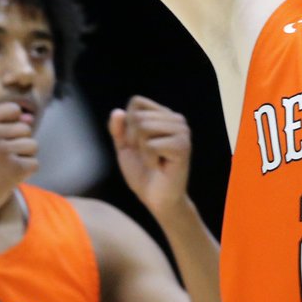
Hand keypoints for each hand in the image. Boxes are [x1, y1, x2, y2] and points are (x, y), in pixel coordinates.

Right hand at [0, 102, 39, 224]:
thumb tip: (24, 114)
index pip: (14, 110)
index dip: (14, 125)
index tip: (3, 139)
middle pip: (26, 129)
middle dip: (19, 144)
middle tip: (0, 160)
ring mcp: (3, 150)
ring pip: (33, 145)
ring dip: (24, 158)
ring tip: (4, 168)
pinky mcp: (15, 168)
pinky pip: (34, 163)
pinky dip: (26, 173)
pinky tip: (9, 178)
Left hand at [109, 95, 191, 219]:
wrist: (156, 199)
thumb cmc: (143, 172)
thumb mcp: (124, 147)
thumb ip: (119, 128)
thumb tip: (118, 111)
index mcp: (165, 115)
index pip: (136, 102)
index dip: (128, 124)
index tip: (138, 144)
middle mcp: (177, 120)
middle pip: (137, 116)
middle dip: (133, 139)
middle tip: (147, 156)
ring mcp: (182, 132)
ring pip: (143, 127)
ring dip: (142, 150)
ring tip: (154, 160)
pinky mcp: (182, 147)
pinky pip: (150, 145)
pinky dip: (149, 160)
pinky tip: (160, 167)